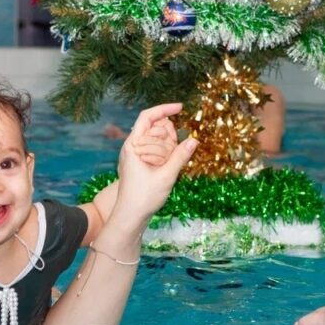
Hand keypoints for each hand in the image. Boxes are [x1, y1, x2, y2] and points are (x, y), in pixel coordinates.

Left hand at [114, 103, 197, 219]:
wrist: (131, 216)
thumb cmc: (144, 197)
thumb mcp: (166, 175)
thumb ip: (180, 156)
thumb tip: (194, 140)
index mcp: (132, 145)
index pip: (147, 116)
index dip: (164, 109)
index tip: (181, 108)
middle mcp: (131, 146)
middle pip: (155, 128)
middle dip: (168, 138)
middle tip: (169, 159)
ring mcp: (134, 154)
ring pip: (156, 139)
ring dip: (166, 148)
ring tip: (165, 167)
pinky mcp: (139, 161)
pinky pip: (155, 149)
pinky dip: (164, 154)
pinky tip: (166, 166)